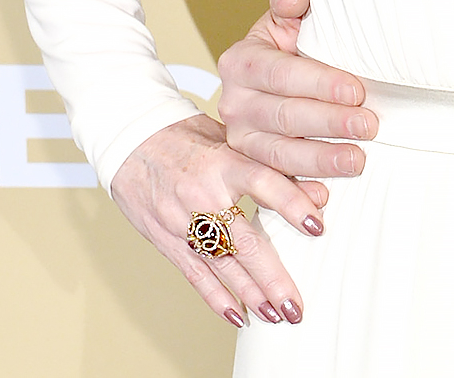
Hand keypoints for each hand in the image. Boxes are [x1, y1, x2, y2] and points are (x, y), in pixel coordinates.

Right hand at [110, 113, 321, 326]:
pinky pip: (194, 275)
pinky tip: (238, 315)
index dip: (291, 203)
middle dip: (271, 276)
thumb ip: (271, 164)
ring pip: (221, 266)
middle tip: (295, 303)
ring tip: (276, 314)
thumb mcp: (233, 137)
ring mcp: (182, 223)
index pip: (263, 182)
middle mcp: (203, 196)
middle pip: (242, 241)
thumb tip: (320, 191)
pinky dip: (217, 298)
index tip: (316, 226)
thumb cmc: (190, 137)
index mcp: (223, 162)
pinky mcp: (168, 241)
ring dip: (250, 294)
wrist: (133, 142)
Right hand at [217, 0, 376, 181]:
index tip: (356, 90)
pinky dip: (297, 195)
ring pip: (278, 155)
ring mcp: (241, 139)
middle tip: (369, 125)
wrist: (278, 73)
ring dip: (319, 161)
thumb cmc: (293, 36)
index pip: (280, 73)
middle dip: (328, 123)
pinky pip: (273, 186)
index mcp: (241, 61)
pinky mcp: (253, 167)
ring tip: (357, 160)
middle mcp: (235, 103)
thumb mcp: (289, 11)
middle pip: (283, 117)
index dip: (319, 83)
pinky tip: (324, 198)